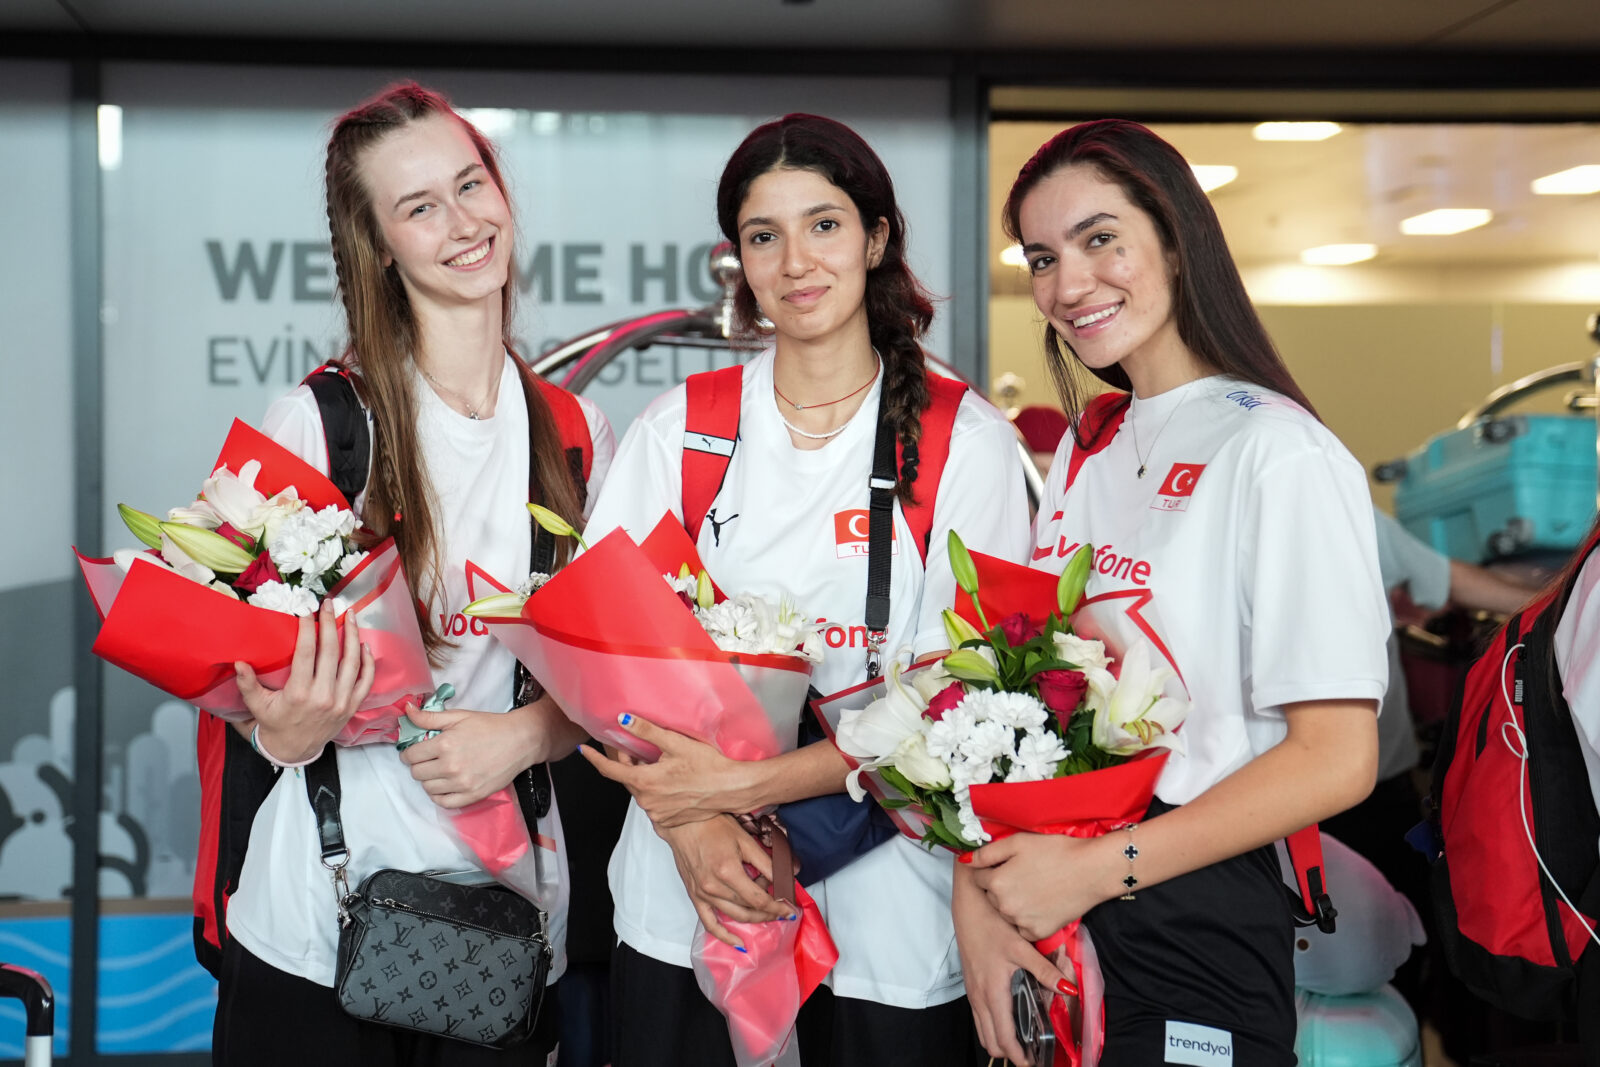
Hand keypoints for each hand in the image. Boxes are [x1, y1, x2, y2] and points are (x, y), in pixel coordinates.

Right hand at [236, 599, 373, 762]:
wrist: (295, 750)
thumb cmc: (275, 723)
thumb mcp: (257, 705)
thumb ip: (247, 684)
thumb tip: (238, 662)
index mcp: (299, 693)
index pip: (306, 653)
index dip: (307, 629)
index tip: (305, 610)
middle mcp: (323, 696)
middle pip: (331, 652)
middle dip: (330, 624)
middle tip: (328, 604)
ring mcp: (341, 701)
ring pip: (352, 663)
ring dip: (352, 636)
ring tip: (350, 615)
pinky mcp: (352, 706)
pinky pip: (366, 681)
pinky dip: (368, 662)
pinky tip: (364, 644)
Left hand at [400, 700, 551, 808]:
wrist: (519, 741)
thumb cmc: (489, 726)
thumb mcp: (459, 716)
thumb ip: (429, 717)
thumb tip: (406, 711)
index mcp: (445, 744)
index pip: (411, 756)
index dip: (409, 753)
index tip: (415, 751)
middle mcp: (450, 766)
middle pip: (417, 773)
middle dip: (419, 765)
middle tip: (429, 759)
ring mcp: (461, 783)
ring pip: (428, 788)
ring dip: (429, 779)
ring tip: (439, 770)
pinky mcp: (472, 795)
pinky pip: (443, 803)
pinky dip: (439, 795)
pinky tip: (445, 785)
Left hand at [578, 715, 756, 826]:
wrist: (731, 789)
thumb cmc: (708, 765)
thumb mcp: (676, 743)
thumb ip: (646, 731)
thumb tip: (623, 720)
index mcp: (644, 782)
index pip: (610, 771)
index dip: (595, 759)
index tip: (585, 750)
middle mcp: (647, 802)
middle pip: (628, 779)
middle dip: (629, 765)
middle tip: (639, 749)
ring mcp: (657, 814)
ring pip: (642, 791)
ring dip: (645, 778)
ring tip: (661, 764)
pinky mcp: (668, 820)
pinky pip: (654, 802)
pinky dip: (657, 791)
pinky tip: (672, 780)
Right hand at [658, 815, 794, 948]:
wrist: (683, 823)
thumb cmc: (713, 825)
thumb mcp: (745, 840)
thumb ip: (766, 861)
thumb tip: (788, 876)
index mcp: (728, 872)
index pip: (760, 899)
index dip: (778, 907)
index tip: (790, 909)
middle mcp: (714, 887)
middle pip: (749, 909)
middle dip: (769, 910)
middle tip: (782, 906)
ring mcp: (703, 894)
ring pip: (735, 916)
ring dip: (755, 917)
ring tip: (766, 910)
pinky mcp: (695, 896)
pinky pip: (709, 923)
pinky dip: (724, 936)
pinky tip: (738, 942)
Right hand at [953, 862, 1068, 1065]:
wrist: (967, 904)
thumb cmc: (991, 923)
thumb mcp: (1021, 946)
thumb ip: (1046, 971)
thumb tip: (1070, 990)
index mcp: (992, 992)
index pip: (1003, 1037)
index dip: (1018, 1056)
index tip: (1032, 1064)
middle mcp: (978, 996)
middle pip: (990, 1040)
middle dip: (1009, 1053)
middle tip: (1031, 1056)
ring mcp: (972, 991)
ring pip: (982, 1030)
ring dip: (999, 1041)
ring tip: (1022, 1043)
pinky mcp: (970, 983)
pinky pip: (979, 1016)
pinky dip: (992, 1026)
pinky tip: (1008, 1018)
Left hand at [967, 833, 1114, 941]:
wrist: (1091, 870)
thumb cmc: (1055, 851)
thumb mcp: (1018, 842)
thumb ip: (987, 852)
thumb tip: (965, 860)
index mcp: (997, 882)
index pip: (978, 878)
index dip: (992, 869)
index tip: (1008, 864)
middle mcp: (1004, 906)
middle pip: (992, 896)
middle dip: (1001, 886)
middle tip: (1025, 874)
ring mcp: (1021, 922)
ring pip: (1006, 912)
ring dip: (1014, 902)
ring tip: (1036, 887)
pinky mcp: (1038, 933)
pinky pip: (1022, 927)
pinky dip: (1028, 918)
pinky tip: (1042, 903)